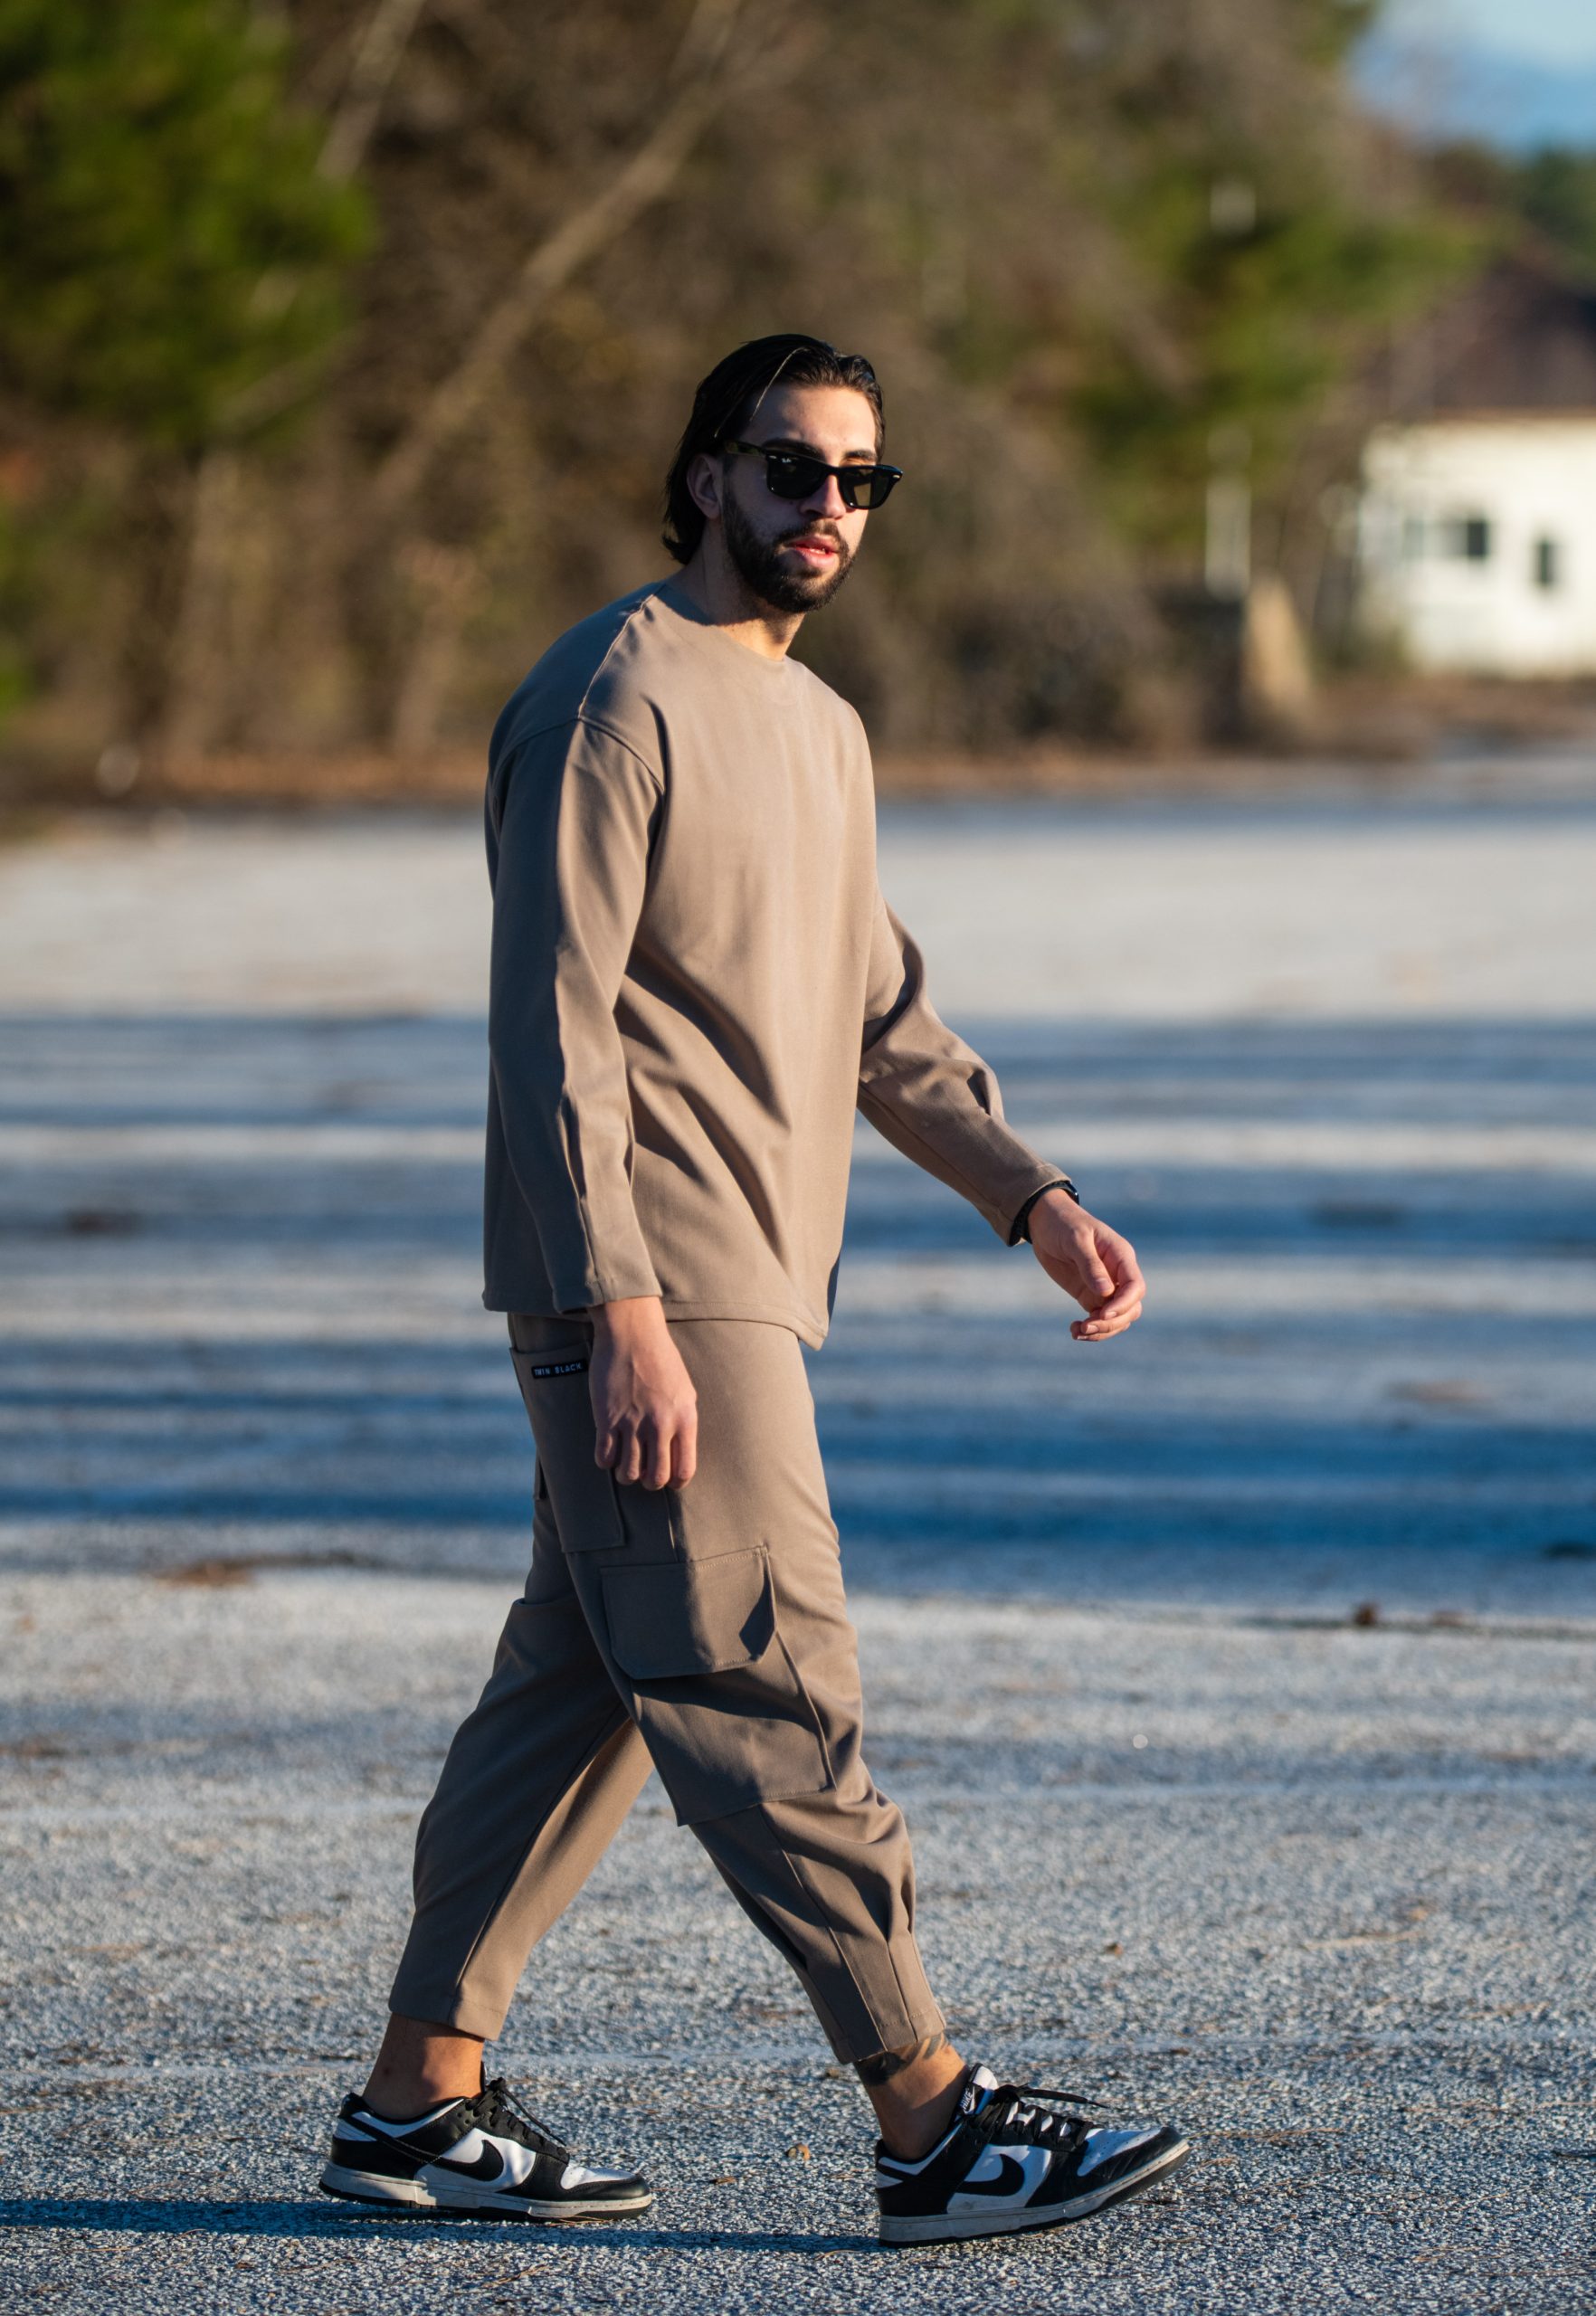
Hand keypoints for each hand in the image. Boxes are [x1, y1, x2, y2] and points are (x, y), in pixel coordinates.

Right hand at [589, 1297, 697, 1487]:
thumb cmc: (661, 1359)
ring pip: (629, 1473)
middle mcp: (660, 1425)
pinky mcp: (606, 1418)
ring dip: (627, 1474)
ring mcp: (632, 1423)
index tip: (668, 1479)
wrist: (632, 1334)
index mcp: (684, 1419)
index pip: (684, 1470)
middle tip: (645, 1473)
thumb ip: (683, 1422)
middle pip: (656, 1478)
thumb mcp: (685, 1391)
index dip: (676, 1482)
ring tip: (625, 1464)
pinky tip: (609, 1451)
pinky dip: (606, 1461)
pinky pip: (604, 1457)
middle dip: (650, 1482)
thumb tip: (677, 1451)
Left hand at [1026, 1188, 1145, 1341]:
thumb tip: (1106, 1292)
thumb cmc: (1063, 1223)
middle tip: (1085, 1326)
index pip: (1135, 1286)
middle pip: (1130, 1308)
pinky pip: (1099, 1319)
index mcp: (1120, 1256)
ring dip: (1101, 1330)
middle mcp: (1118, 1274)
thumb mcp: (1075, 1239)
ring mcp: (1105, 1287)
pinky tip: (1074, 1330)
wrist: (1044, 1222)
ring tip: (1077, 1331)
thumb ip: (1090, 1265)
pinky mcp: (1089, 1295)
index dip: (1124, 1304)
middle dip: (1111, 1322)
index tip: (1102, 1314)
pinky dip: (1090, 1329)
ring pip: (1117, 1318)